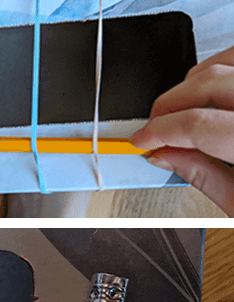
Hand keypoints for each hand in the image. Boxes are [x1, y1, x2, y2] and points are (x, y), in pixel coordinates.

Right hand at [130, 44, 233, 215]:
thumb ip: (202, 174)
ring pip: (228, 62)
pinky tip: (211, 88)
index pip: (199, 125)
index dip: (160, 130)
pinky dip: (222, 69)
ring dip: (195, 81)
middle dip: (170, 103)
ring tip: (179, 107)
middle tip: (153, 125)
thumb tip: (164, 155)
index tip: (141, 139)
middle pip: (211, 83)